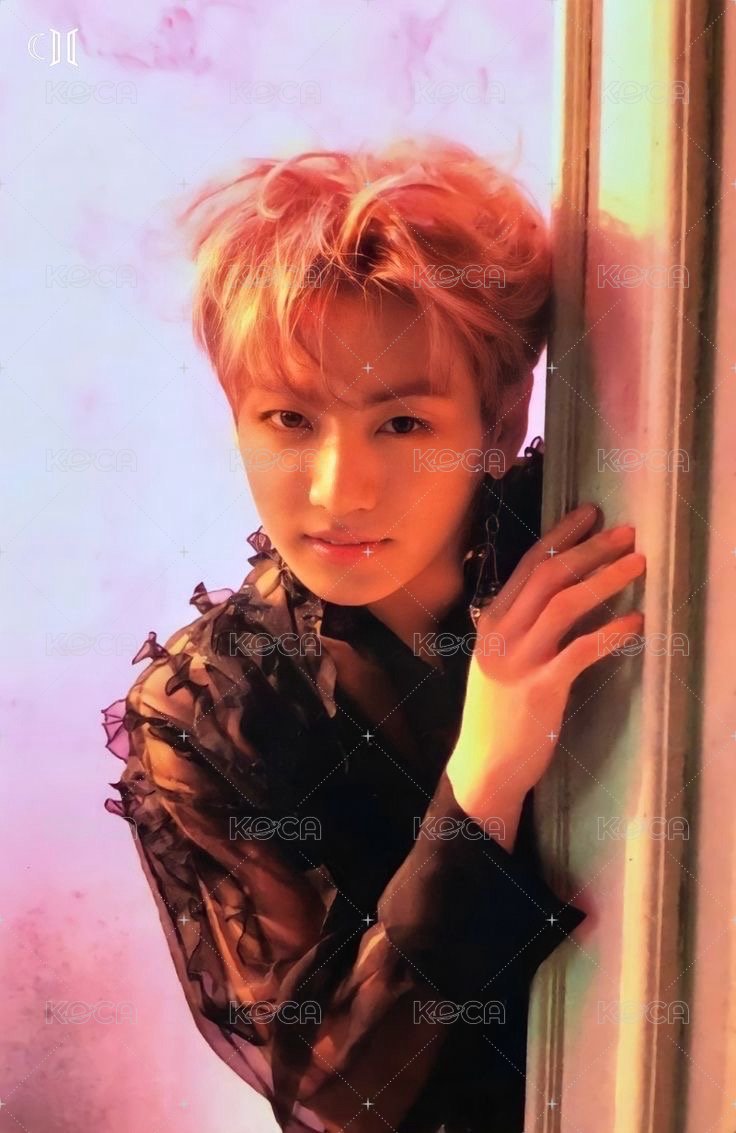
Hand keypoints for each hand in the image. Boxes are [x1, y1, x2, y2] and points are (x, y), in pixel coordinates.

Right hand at [447, 504, 645, 824]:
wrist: (484, 766)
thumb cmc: (496, 712)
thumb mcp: (496, 659)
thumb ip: (515, 626)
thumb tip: (551, 592)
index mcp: (492, 622)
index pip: (528, 566)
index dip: (561, 536)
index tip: (590, 514)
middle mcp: (502, 634)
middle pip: (549, 577)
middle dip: (590, 550)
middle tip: (626, 533)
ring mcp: (519, 661)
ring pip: (565, 605)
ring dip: (605, 580)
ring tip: (637, 565)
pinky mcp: (540, 689)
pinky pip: (580, 652)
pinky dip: (611, 634)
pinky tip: (636, 624)